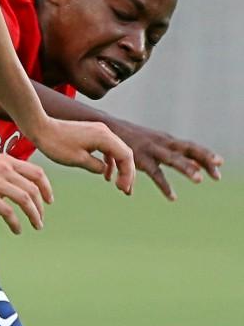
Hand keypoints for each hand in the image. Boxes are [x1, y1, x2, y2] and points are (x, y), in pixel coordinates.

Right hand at [0, 149, 52, 235]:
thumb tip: (12, 179)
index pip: (37, 173)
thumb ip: (2, 168)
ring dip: (34, 216)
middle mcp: (4, 170)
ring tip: (36, 226)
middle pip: (33, 190)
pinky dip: (16, 223)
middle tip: (40, 219)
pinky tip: (17, 230)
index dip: (46, 188)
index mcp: (7, 160)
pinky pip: (7, 211)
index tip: (49, 200)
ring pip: (24, 200)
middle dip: (41, 207)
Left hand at [34, 117, 134, 195]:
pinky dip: (109, 161)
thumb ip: (96, 166)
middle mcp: (105, 131)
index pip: (125, 157)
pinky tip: (106, 175)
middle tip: (126, 191)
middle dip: (127, 173)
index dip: (127, 174)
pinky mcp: (92, 133)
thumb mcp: (77, 160)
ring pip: (117, 151)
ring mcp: (99, 131)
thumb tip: (105, 171)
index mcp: (104, 137)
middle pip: (125, 153)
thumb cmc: (56, 144)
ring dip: (120, 168)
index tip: (122, 189)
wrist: (41, 128)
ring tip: (119, 185)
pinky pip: (107, 148)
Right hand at [108, 118, 222, 200]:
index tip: (220, 164)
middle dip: (204, 160)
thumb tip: (189, 170)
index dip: (206, 155)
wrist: (105, 128)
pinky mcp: (139, 158)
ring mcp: (151, 149)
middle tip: (218, 175)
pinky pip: (155, 173)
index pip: (191, 147)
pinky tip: (173, 197)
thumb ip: (165, 157)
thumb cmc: (126, 138)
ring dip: (187, 169)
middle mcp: (162, 142)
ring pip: (174, 159)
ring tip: (199, 180)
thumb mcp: (149, 145)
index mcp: (166, 140)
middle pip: (189, 149)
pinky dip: (164, 186)